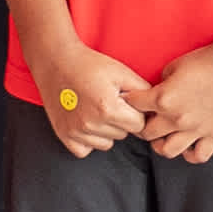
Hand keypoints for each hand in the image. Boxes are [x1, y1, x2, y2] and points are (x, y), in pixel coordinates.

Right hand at [33, 42, 153, 156]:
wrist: (56, 61)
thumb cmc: (90, 65)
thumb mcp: (121, 72)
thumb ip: (142, 91)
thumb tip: (157, 108)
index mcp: (108, 108)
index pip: (138, 125)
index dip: (136, 113)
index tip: (128, 102)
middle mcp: (91, 123)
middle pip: (123, 134)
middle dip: (122, 120)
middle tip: (109, 101)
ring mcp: (76, 131)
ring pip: (107, 143)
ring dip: (106, 130)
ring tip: (97, 109)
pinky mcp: (64, 135)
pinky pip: (86, 150)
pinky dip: (88, 140)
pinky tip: (86, 121)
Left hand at [139, 33, 212, 159]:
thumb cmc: (207, 61)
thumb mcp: (173, 66)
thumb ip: (160, 84)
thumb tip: (155, 94)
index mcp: (164, 98)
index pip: (134, 105)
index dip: (130, 100)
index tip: (132, 99)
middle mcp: (176, 118)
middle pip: (146, 133)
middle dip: (141, 125)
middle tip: (146, 119)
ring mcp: (195, 129)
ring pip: (167, 151)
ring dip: (160, 144)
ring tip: (162, 135)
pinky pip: (198, 156)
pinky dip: (190, 154)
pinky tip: (188, 144)